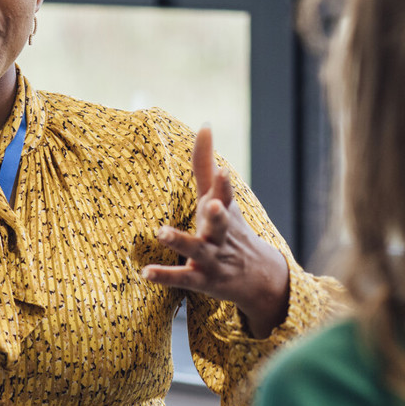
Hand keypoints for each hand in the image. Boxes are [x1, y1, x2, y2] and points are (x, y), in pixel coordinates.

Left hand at [141, 126, 288, 337]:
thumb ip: (206, 164)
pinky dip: (165, 275)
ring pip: (197, 250)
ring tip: (161, 232)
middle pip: (222, 223)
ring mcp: (212, 258)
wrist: (259, 278)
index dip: (223, 180)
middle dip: (219, 214)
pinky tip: (145, 272)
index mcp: (224, 211)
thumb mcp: (220, 198)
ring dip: (181, 241)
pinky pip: (182, 278)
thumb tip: (204, 125)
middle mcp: (221, 234)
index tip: (222, 166)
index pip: (226, 193)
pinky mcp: (202, 280)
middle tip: (213, 204)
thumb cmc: (231, 229)